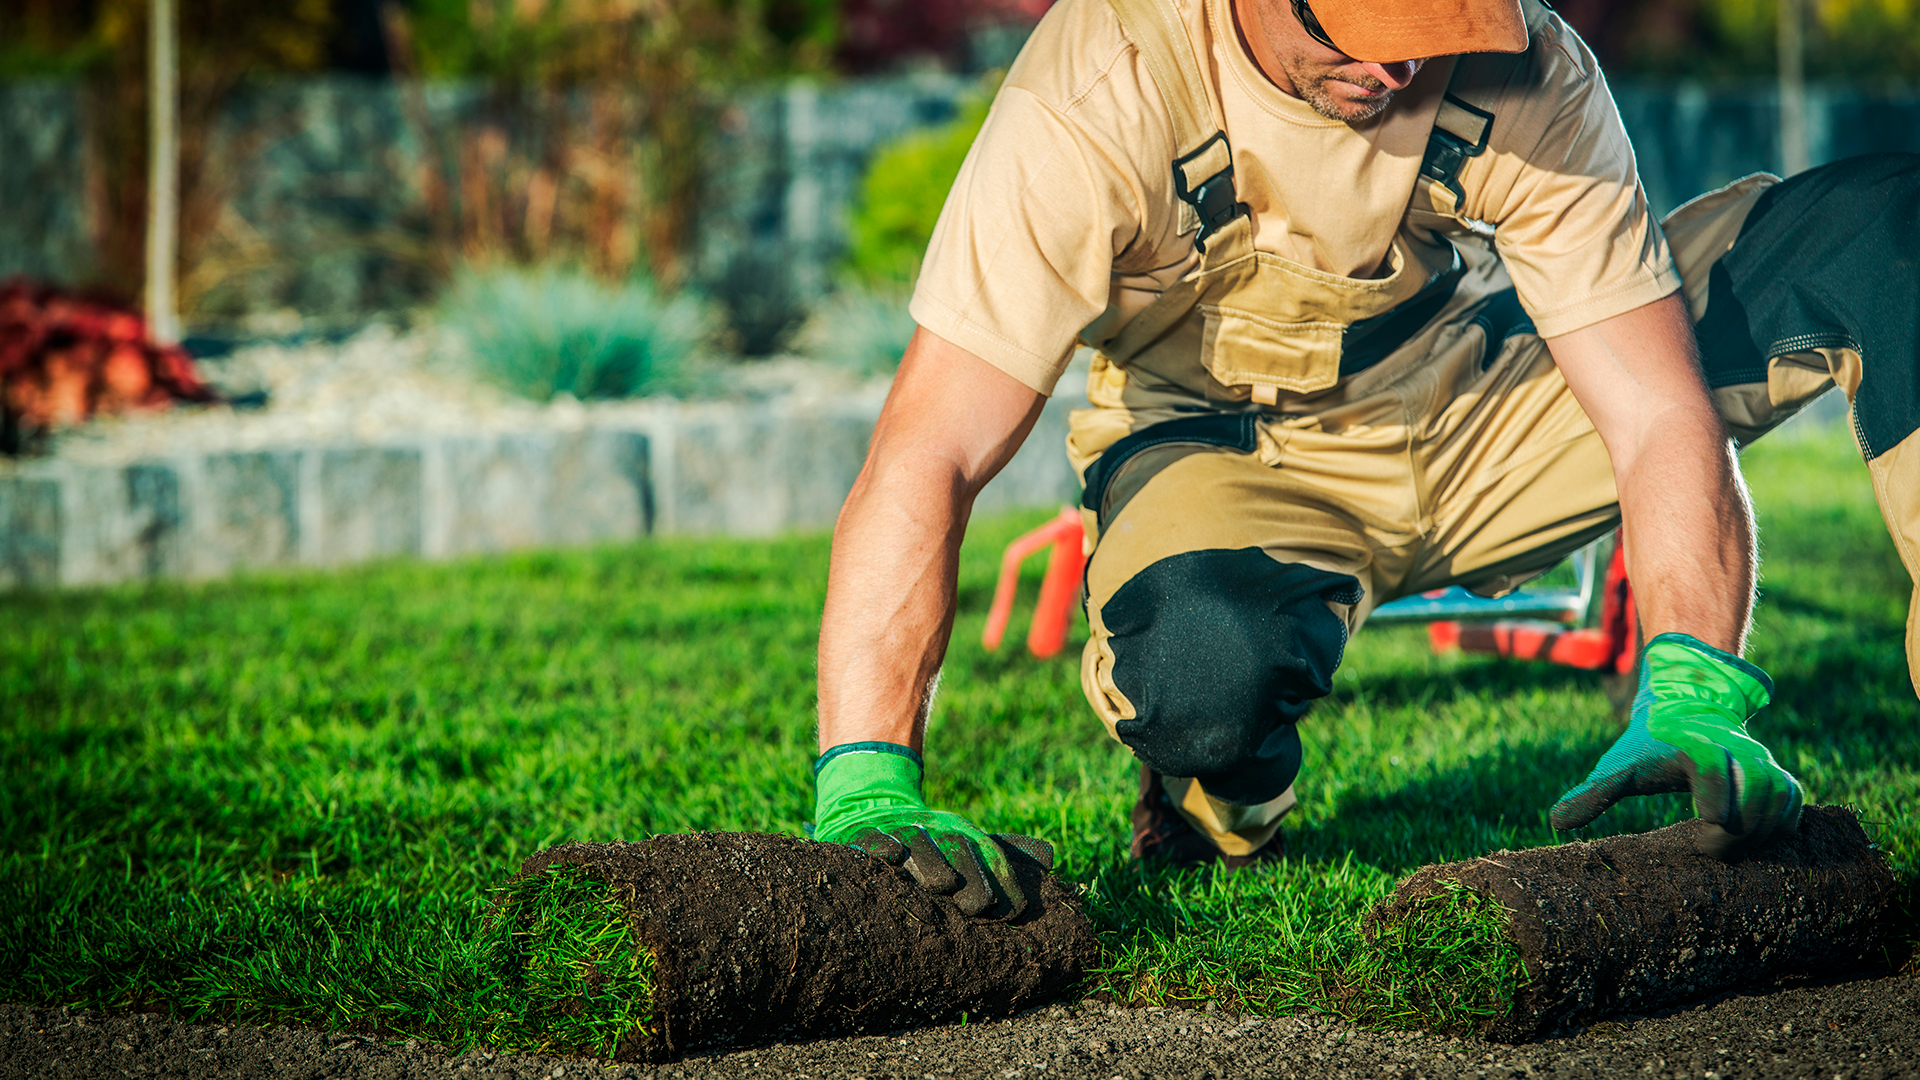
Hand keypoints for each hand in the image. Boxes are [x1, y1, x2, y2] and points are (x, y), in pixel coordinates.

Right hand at [811, 742, 1053, 916]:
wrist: (874, 804)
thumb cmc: (931, 837)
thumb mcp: (968, 840)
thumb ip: (1006, 852)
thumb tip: (1050, 857)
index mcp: (964, 835)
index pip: (991, 859)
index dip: (1004, 884)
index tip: (1012, 912)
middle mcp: (936, 831)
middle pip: (958, 851)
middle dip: (971, 878)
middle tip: (978, 907)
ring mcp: (900, 831)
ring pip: (918, 845)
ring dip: (930, 864)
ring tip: (941, 885)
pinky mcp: (866, 834)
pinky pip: (873, 839)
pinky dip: (882, 847)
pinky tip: (891, 858)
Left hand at [1550, 633, 1804, 856]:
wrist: (1686, 711)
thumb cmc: (1648, 746)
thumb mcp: (1618, 766)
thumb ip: (1592, 794)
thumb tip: (1556, 822)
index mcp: (1693, 745)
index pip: (1710, 765)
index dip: (1713, 793)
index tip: (1707, 822)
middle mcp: (1734, 749)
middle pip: (1753, 788)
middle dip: (1736, 827)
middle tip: (1708, 850)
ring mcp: (1760, 761)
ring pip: (1779, 797)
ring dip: (1760, 830)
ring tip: (1730, 850)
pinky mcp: (1776, 774)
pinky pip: (1794, 801)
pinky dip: (1782, 825)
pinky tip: (1756, 843)